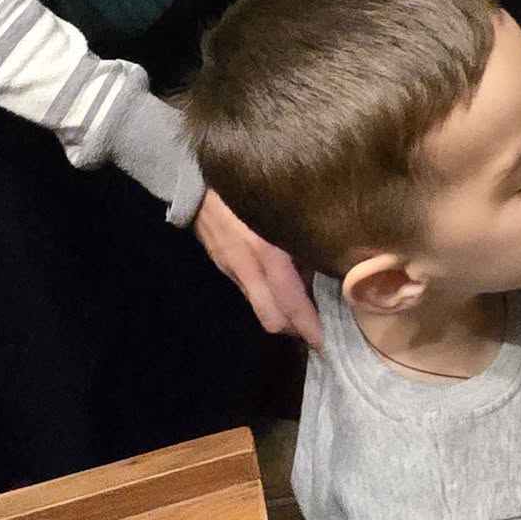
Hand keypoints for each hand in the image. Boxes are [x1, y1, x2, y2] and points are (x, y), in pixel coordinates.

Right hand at [195, 189, 322, 347]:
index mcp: (267, 250)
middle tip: (316, 329)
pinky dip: (266, 296)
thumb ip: (301, 238)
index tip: (324, 343)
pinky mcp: (221, 264)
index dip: (308, 326)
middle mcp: (247, 265)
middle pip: (271, 318)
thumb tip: (325, 263)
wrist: (195, 177)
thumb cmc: (249, 185)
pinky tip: (278, 284)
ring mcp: (230, 267)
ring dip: (280, 314)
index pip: (290, 301)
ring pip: (258, 307)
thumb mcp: (281, 207)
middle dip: (294, 329)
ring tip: (302, 310)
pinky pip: (247, 290)